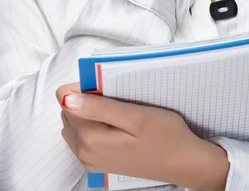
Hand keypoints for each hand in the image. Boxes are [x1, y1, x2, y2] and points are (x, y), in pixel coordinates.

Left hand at [56, 83, 229, 189]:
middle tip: (118, 99)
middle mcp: (83, 152)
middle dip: (87, 99)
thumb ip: (99, 107)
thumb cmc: (165, 136)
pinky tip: (117, 124)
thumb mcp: (135, 116)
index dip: (85, 87)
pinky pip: (82, 136)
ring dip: (89, 111)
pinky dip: (93, 124)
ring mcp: (89, 160)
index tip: (107, 88)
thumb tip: (65, 97)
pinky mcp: (97, 162)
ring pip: (74, 123)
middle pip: (68, 111)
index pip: (65, 99)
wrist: (183, 162)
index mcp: (89, 139)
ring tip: (119, 111)